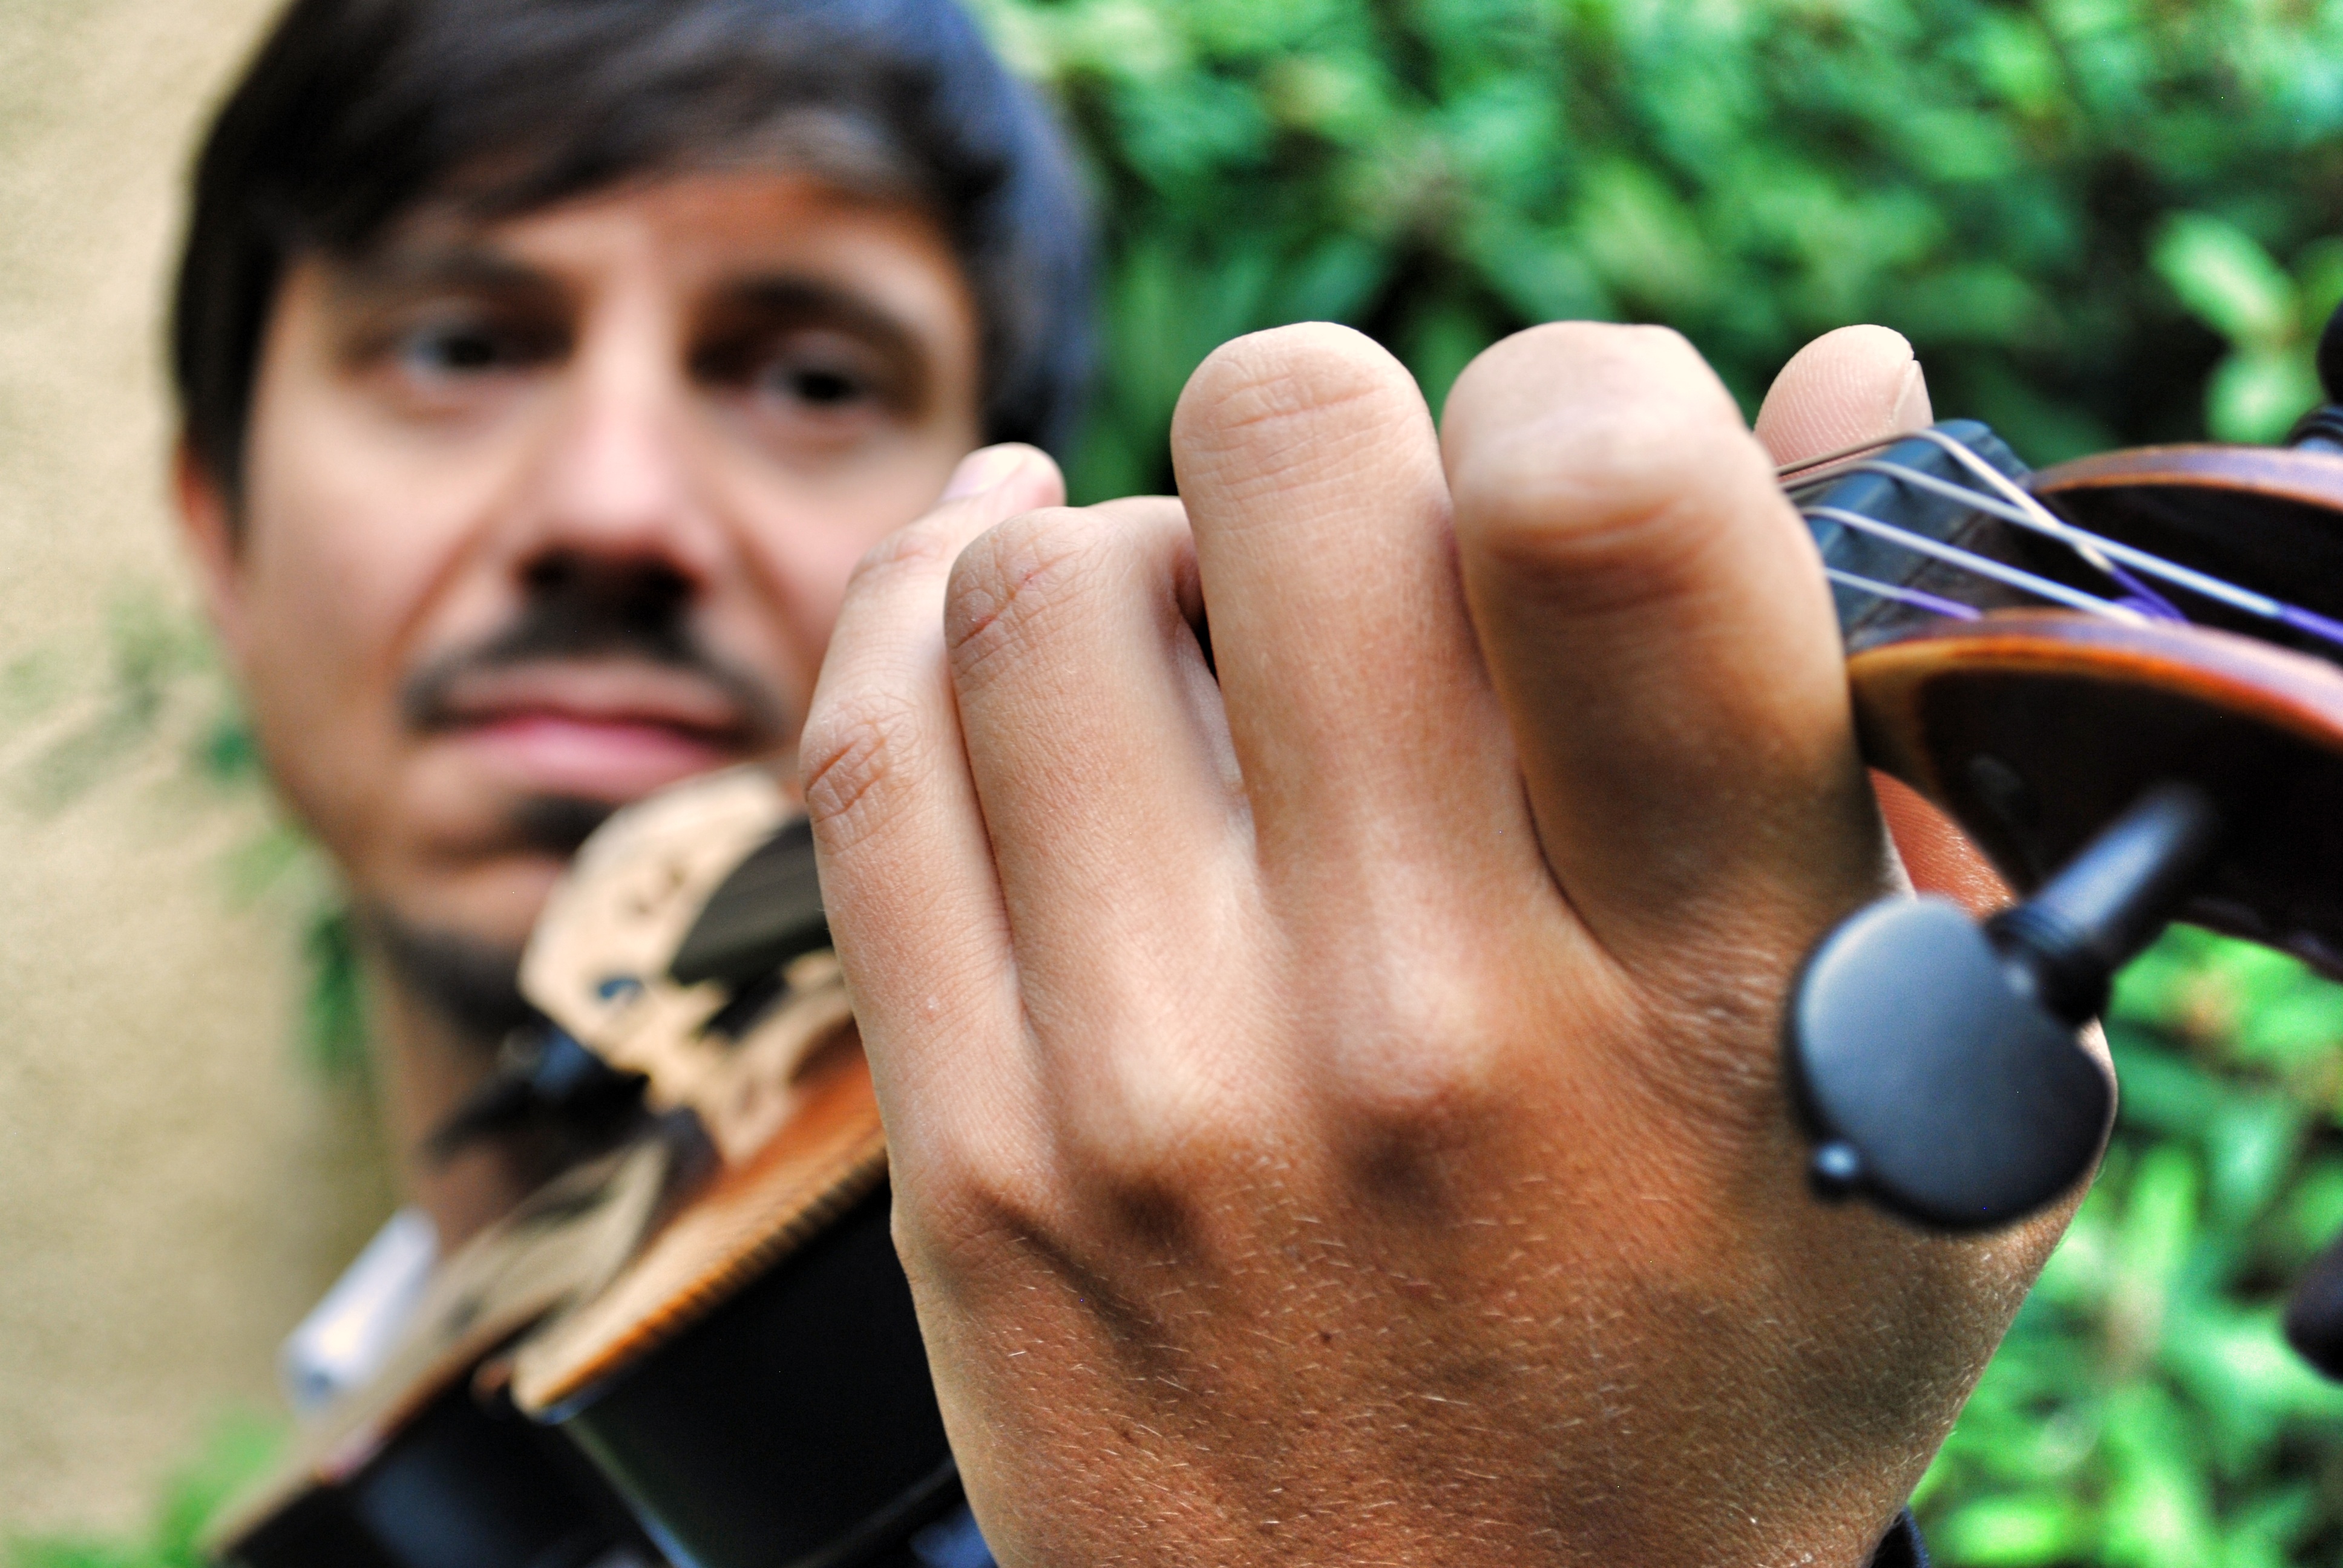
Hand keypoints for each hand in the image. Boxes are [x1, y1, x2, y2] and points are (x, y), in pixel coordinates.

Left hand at [804, 323, 2061, 1565]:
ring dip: (1134, 541)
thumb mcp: (1918, 1097)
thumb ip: (1897, 735)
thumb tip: (1834, 376)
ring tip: (1206, 627)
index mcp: (1700, 980)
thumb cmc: (1714, 1376)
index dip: (1577, 390)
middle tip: (1369, 545)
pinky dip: (918, 597)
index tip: (1567, 466)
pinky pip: (870, 757)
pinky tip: (991, 563)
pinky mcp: (964, 1156)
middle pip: (1283, 460)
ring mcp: (1153, 1086)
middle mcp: (1415, 1014)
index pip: (1598, 512)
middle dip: (1333, 432)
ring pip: (1043, 582)